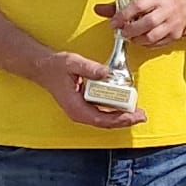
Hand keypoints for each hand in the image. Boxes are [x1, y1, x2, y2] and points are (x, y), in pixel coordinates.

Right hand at [31, 49, 146, 128]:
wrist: (43, 67)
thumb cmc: (56, 67)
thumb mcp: (73, 63)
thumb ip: (90, 68)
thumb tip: (105, 73)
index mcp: (76, 107)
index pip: (101, 119)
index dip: (120, 119)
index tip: (134, 115)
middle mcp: (79, 113)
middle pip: (106, 122)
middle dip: (126, 120)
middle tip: (142, 115)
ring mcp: (82, 111)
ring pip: (106, 120)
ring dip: (122, 117)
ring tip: (138, 113)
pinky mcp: (85, 107)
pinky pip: (103, 113)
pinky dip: (116, 111)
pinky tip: (126, 106)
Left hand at [96, 0, 185, 49]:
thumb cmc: (166, 0)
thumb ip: (121, 4)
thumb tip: (99, 9)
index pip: (139, 5)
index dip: (124, 15)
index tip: (114, 22)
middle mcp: (166, 10)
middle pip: (147, 22)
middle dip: (131, 30)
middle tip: (122, 32)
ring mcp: (172, 24)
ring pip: (153, 36)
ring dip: (138, 39)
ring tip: (131, 37)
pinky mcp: (175, 35)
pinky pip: (158, 43)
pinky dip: (147, 44)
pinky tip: (141, 40)